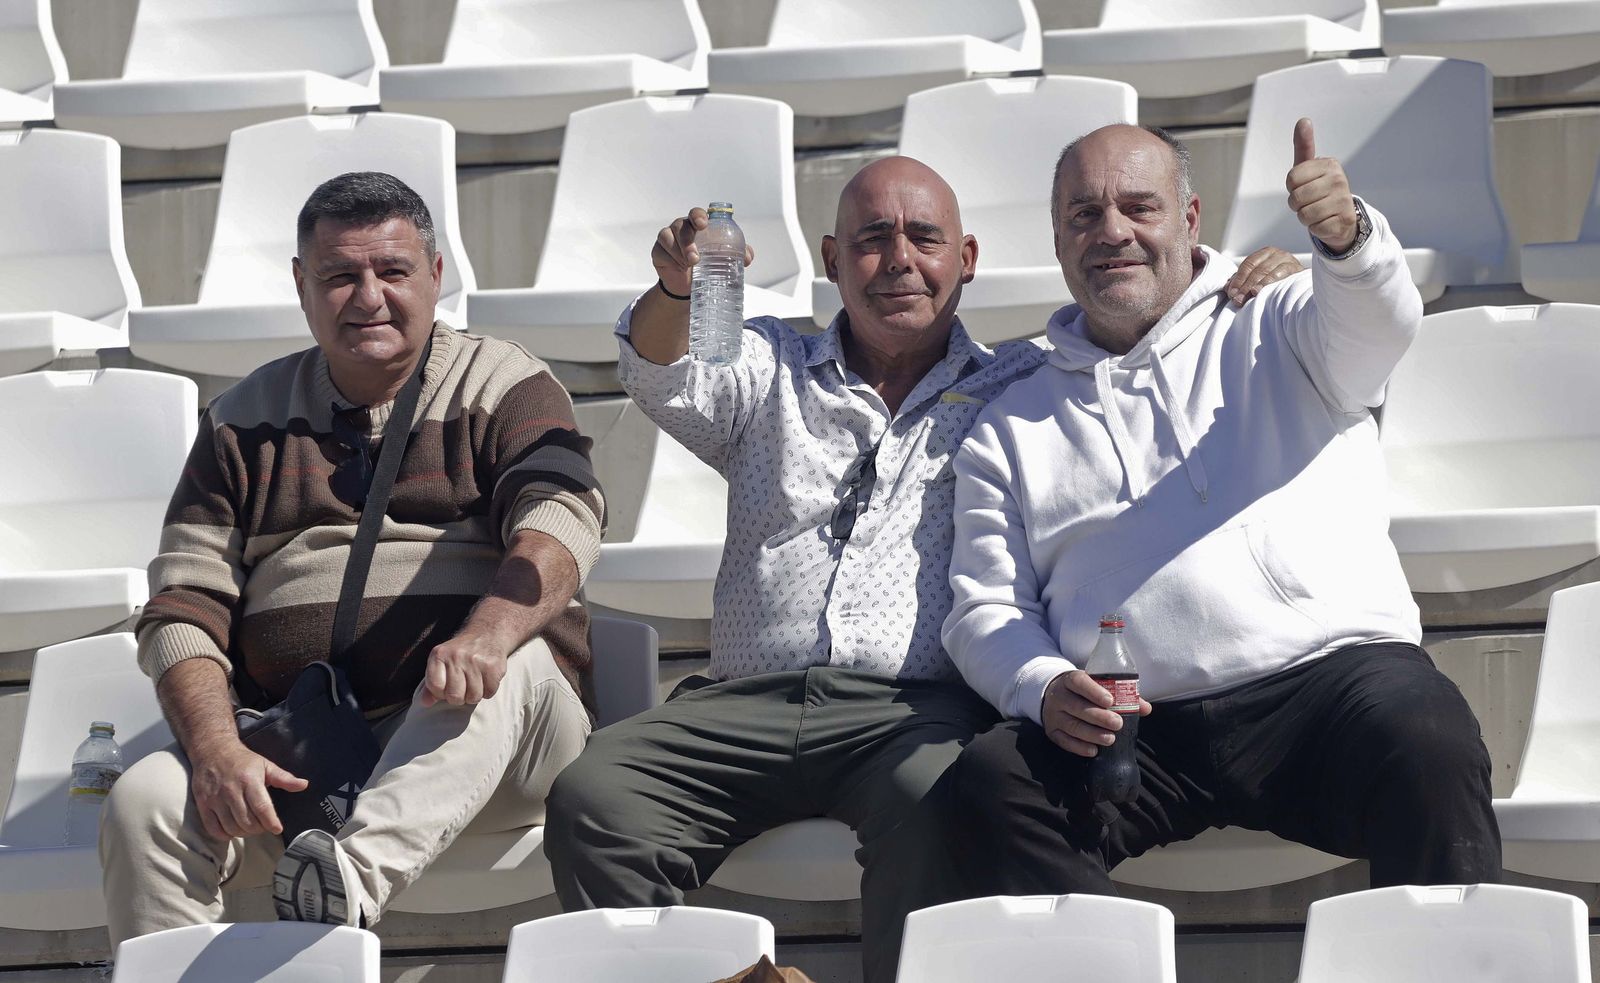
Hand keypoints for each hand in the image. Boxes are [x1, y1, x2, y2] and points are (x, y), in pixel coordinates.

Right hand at [189, 739, 306, 839]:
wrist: (213, 750)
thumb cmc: (243, 760)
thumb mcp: (266, 765)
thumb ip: (284, 778)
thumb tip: (304, 785)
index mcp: (250, 780)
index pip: (262, 807)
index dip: (271, 822)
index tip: (278, 829)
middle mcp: (231, 791)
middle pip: (247, 821)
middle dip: (259, 829)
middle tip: (263, 826)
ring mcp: (215, 799)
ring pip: (231, 827)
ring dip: (243, 833)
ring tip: (249, 827)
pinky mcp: (202, 804)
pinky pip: (213, 829)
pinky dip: (224, 835)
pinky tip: (232, 829)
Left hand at [422, 632, 510, 706]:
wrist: (486, 633)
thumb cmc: (459, 653)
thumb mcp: (441, 661)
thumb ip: (431, 683)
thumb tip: (425, 702)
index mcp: (439, 654)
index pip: (435, 686)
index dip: (440, 693)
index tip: (446, 687)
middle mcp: (456, 656)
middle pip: (455, 696)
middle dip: (459, 698)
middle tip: (462, 688)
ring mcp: (476, 661)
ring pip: (473, 697)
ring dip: (474, 695)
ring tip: (474, 684)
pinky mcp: (492, 666)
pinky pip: (489, 692)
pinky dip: (488, 690)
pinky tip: (485, 680)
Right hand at [652, 207, 755, 297]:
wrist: (689, 286)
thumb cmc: (707, 265)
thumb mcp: (724, 259)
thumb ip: (739, 254)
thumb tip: (747, 257)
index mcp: (698, 226)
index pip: (696, 214)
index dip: (698, 216)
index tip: (703, 224)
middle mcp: (681, 228)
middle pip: (681, 226)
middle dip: (688, 240)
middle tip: (696, 257)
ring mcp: (668, 238)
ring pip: (668, 237)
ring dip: (679, 251)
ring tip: (690, 264)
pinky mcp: (658, 251)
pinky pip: (661, 251)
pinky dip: (670, 259)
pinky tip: (679, 267)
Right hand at [1041, 670, 1152, 757]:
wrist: (1052, 696)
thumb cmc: (1081, 692)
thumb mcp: (1096, 686)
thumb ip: (1121, 694)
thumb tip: (1146, 708)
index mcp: (1070, 680)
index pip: (1079, 682)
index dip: (1094, 691)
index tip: (1110, 701)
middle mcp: (1059, 696)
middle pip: (1076, 706)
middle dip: (1098, 717)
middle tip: (1117, 723)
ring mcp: (1053, 715)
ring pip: (1072, 726)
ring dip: (1092, 734)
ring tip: (1110, 739)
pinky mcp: (1051, 731)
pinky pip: (1064, 741)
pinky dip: (1079, 747)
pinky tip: (1093, 750)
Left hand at [1226, 247, 1304, 304]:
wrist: (1303, 286)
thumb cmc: (1278, 283)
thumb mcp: (1259, 280)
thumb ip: (1243, 281)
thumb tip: (1227, 287)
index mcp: (1266, 253)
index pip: (1248, 264)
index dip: (1238, 279)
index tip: (1231, 292)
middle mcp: (1277, 254)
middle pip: (1257, 268)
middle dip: (1245, 285)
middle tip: (1237, 299)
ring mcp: (1288, 259)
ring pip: (1267, 270)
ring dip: (1256, 284)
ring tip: (1249, 295)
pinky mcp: (1297, 268)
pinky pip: (1282, 273)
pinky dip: (1270, 282)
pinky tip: (1262, 291)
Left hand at [1285, 118, 1357, 253]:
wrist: (1341, 217)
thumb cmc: (1319, 190)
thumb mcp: (1309, 168)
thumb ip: (1304, 145)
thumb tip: (1303, 120)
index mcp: (1329, 164)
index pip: (1291, 178)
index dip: (1292, 187)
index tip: (1304, 186)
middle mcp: (1339, 180)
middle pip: (1296, 197)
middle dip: (1297, 204)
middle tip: (1310, 201)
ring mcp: (1343, 201)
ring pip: (1304, 214)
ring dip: (1305, 217)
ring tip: (1316, 211)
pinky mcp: (1343, 221)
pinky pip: (1314, 228)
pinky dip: (1315, 228)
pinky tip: (1325, 221)